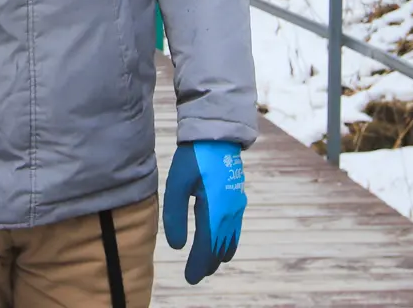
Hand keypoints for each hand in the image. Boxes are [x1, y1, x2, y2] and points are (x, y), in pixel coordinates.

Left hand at [162, 140, 245, 283]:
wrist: (217, 134)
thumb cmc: (194, 157)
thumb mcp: (177, 183)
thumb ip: (175, 215)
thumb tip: (177, 246)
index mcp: (214, 210)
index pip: (206, 247)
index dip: (198, 265)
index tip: (190, 278)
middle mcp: (229, 212)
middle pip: (220, 247)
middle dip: (207, 263)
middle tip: (194, 276)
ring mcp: (236, 206)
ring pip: (230, 240)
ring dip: (218, 254)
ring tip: (206, 265)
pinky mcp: (237, 199)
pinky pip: (235, 229)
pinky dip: (227, 242)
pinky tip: (222, 245)